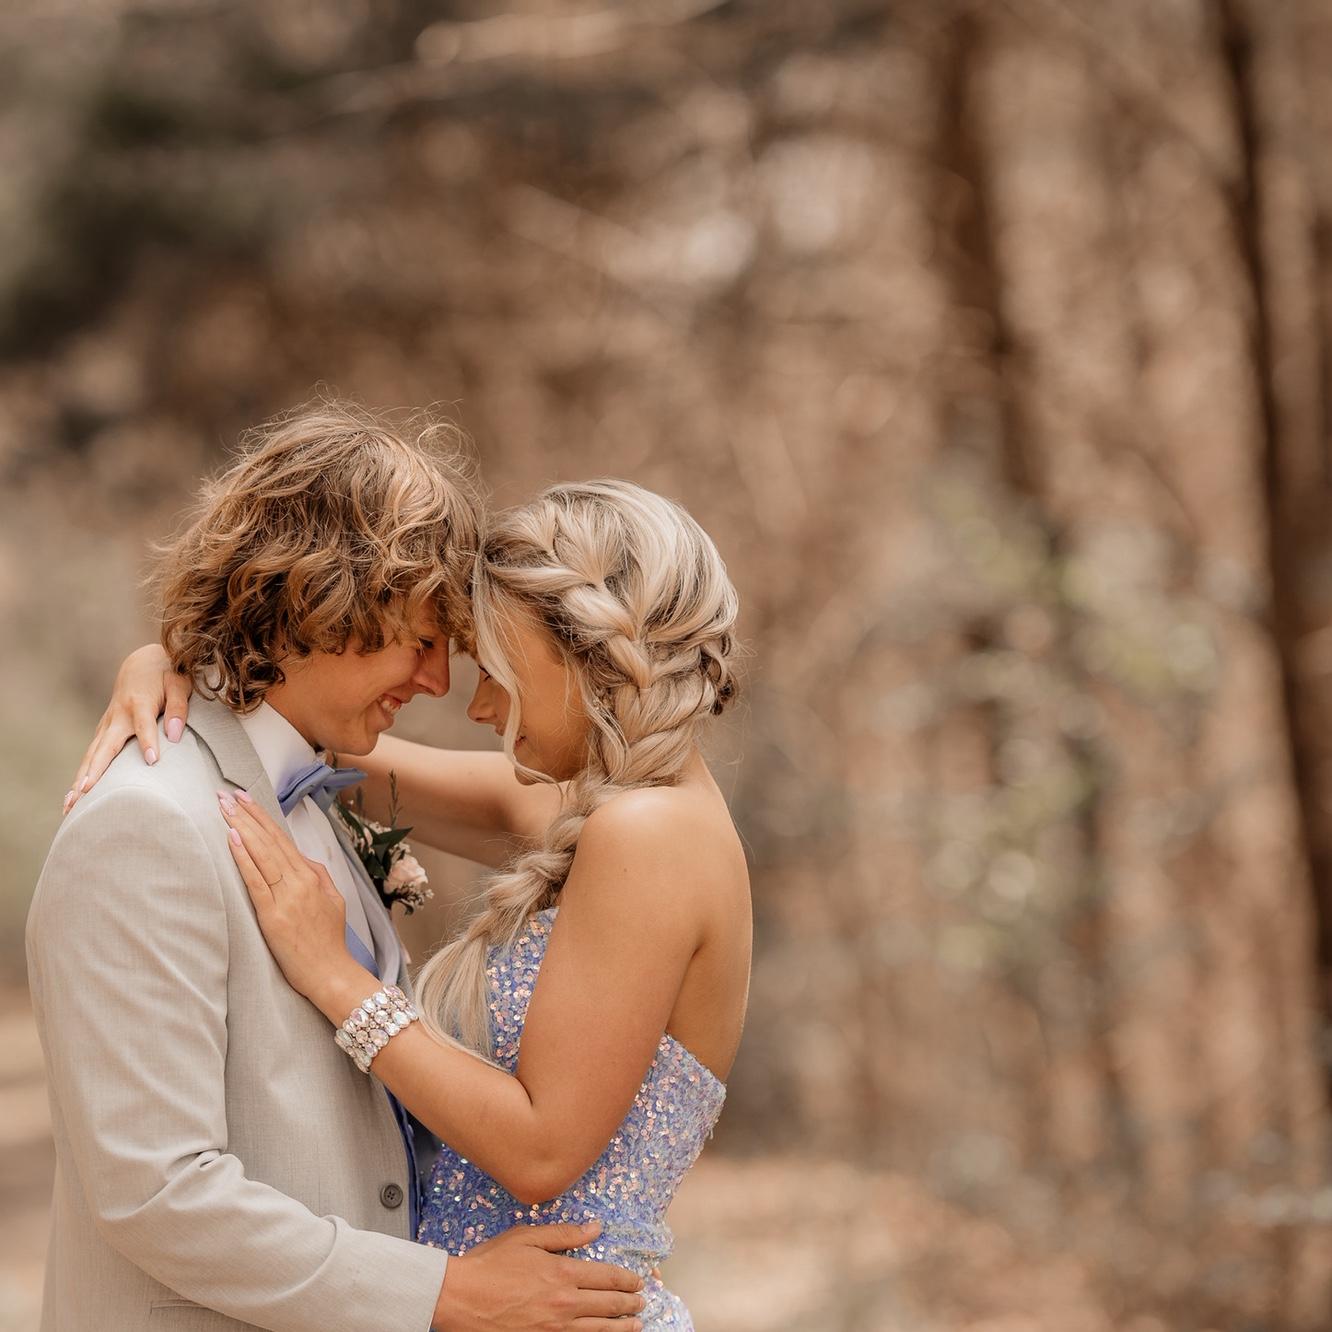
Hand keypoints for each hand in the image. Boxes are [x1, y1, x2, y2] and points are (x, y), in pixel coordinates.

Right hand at [65, 644, 191, 813]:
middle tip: (86, 793)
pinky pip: (92, 754)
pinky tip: (74, 796)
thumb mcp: (179, 683)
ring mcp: (108, 723)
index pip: (144, 725)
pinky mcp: (105, 729)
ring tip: (71, 804)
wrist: (142, 663)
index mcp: (141, 703)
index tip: (152, 761)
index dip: (148, 742)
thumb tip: (174, 735)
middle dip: (96, 770)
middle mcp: (119, 715)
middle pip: (106, 746)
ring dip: (81, 778)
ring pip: (93, 754)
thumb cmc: (167, 674)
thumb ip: (178, 707)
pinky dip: (82, 774)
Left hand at [219, 789, 361, 1007]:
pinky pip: (256, 880)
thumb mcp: (332, 900)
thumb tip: (298, 859)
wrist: (331, 972)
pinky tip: (233, 840)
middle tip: (226, 794)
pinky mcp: (273, 915)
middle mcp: (300, 881)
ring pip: (262, 854)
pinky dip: (244, 858)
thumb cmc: (328, 940)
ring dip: (242, 827)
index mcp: (313, 875)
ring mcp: (287, 897)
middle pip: (269, 840)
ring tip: (224, 808)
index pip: (282, 839)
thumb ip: (316, 876)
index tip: (244, 799)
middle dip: (247, 814)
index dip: (262, 816)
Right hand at [432, 1220, 644, 1331]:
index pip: (607, 1277)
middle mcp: (564, 1304)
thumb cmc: (490, 1264)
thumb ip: (564, 1234)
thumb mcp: (527, 1237)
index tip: (638, 1281)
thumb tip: (595, 1228)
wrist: (459, 1297)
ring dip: (621, 1327)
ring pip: (598, 1330)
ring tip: (635, 1325)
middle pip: (608, 1306)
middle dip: (630, 1304)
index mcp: (562, 1273)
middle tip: (642, 1302)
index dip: (627, 1280)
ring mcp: (553, 1329)